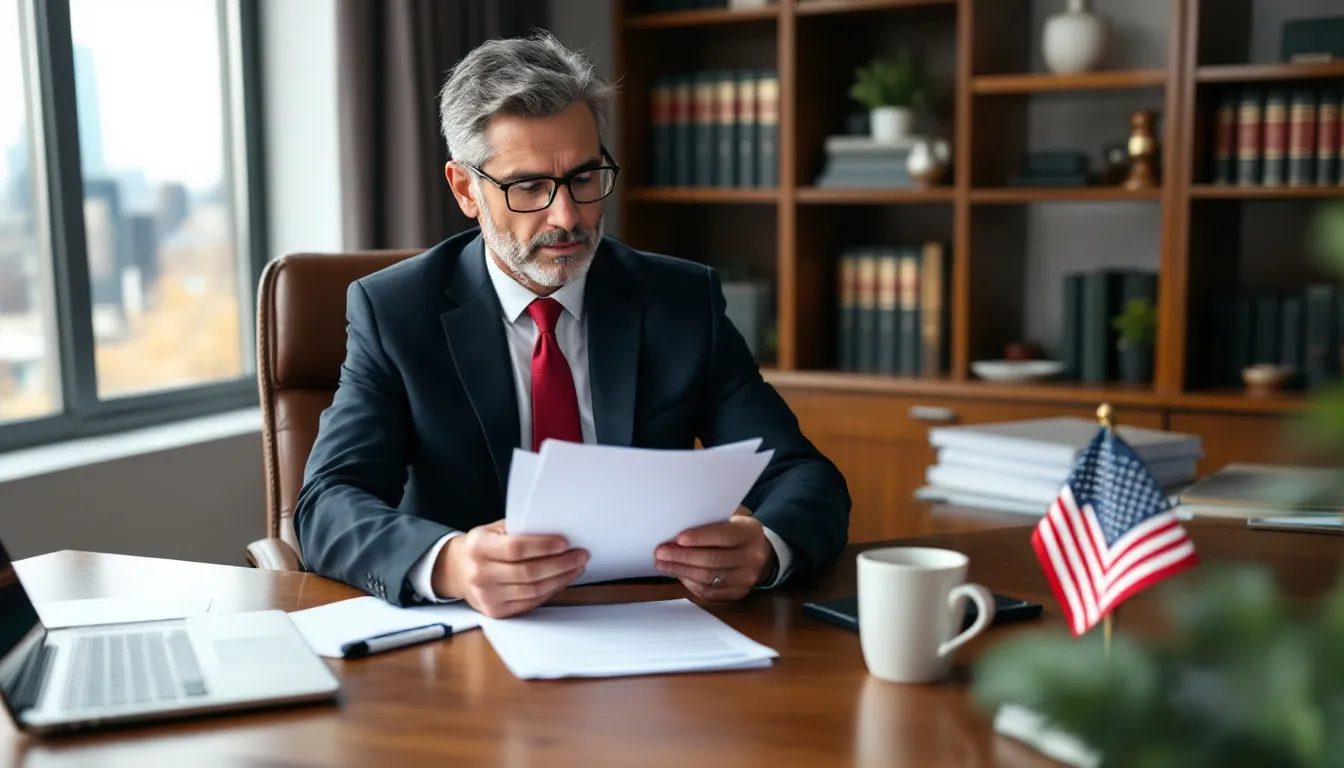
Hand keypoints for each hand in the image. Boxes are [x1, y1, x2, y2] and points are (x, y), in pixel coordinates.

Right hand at [431, 520, 587, 617]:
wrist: (457, 570)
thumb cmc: (482, 546)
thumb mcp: (493, 530)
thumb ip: (519, 530)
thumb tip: (556, 530)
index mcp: (478, 548)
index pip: (515, 548)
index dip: (543, 546)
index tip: (565, 542)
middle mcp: (480, 574)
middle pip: (528, 573)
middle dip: (560, 564)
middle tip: (580, 555)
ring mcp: (487, 596)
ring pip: (533, 590)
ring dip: (560, 579)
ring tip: (576, 567)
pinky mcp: (496, 611)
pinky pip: (530, 603)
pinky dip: (550, 591)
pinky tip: (561, 580)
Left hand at [654, 514, 775, 601]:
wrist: (762, 554)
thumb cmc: (738, 533)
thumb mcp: (732, 520)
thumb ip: (711, 524)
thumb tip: (677, 532)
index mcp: (750, 533)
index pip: (723, 537)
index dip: (699, 538)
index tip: (677, 539)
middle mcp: (752, 557)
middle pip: (713, 560)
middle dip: (683, 557)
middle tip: (661, 553)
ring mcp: (746, 578)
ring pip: (709, 578)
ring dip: (682, 571)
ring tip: (663, 564)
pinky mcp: (738, 593)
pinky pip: (710, 592)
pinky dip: (691, 584)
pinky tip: (679, 575)